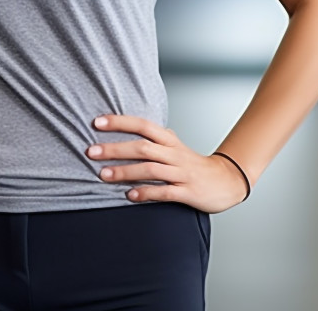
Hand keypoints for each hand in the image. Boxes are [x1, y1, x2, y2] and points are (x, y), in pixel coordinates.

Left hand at [86, 115, 249, 212]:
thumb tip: (122, 131)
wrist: (225, 181)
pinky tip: (130, 195)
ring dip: (125, 171)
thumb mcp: (173, 146)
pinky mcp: (187, 191)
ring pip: (151, 168)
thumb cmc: (192, 164)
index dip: (120, 122)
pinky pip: (164, 191)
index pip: (142, 124)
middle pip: (143, 146)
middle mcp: (174, 153)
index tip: (97, 122)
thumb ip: (152, 140)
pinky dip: (146, 192)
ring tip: (104, 175)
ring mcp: (181, 172)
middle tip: (91, 151)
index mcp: (169, 140)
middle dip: (115, 148)